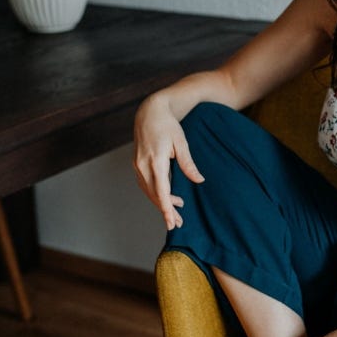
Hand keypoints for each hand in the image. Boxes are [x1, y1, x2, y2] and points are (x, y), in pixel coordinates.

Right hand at [133, 94, 203, 229]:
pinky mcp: (137, 164)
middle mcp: (143, 165)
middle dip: (165, 210)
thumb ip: (188, 164)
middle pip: (154, 195)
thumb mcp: (182, 143)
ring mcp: (138, 165)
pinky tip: (167, 197)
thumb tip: (199, 180)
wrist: (149, 112)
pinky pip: (145, 184)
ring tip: (176, 212)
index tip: (171, 222)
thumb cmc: (168, 126)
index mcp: (156, 160)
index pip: (161, 190)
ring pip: (148, 191)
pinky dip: (156, 194)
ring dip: (161, 203)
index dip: (166, 208)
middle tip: (178, 224)